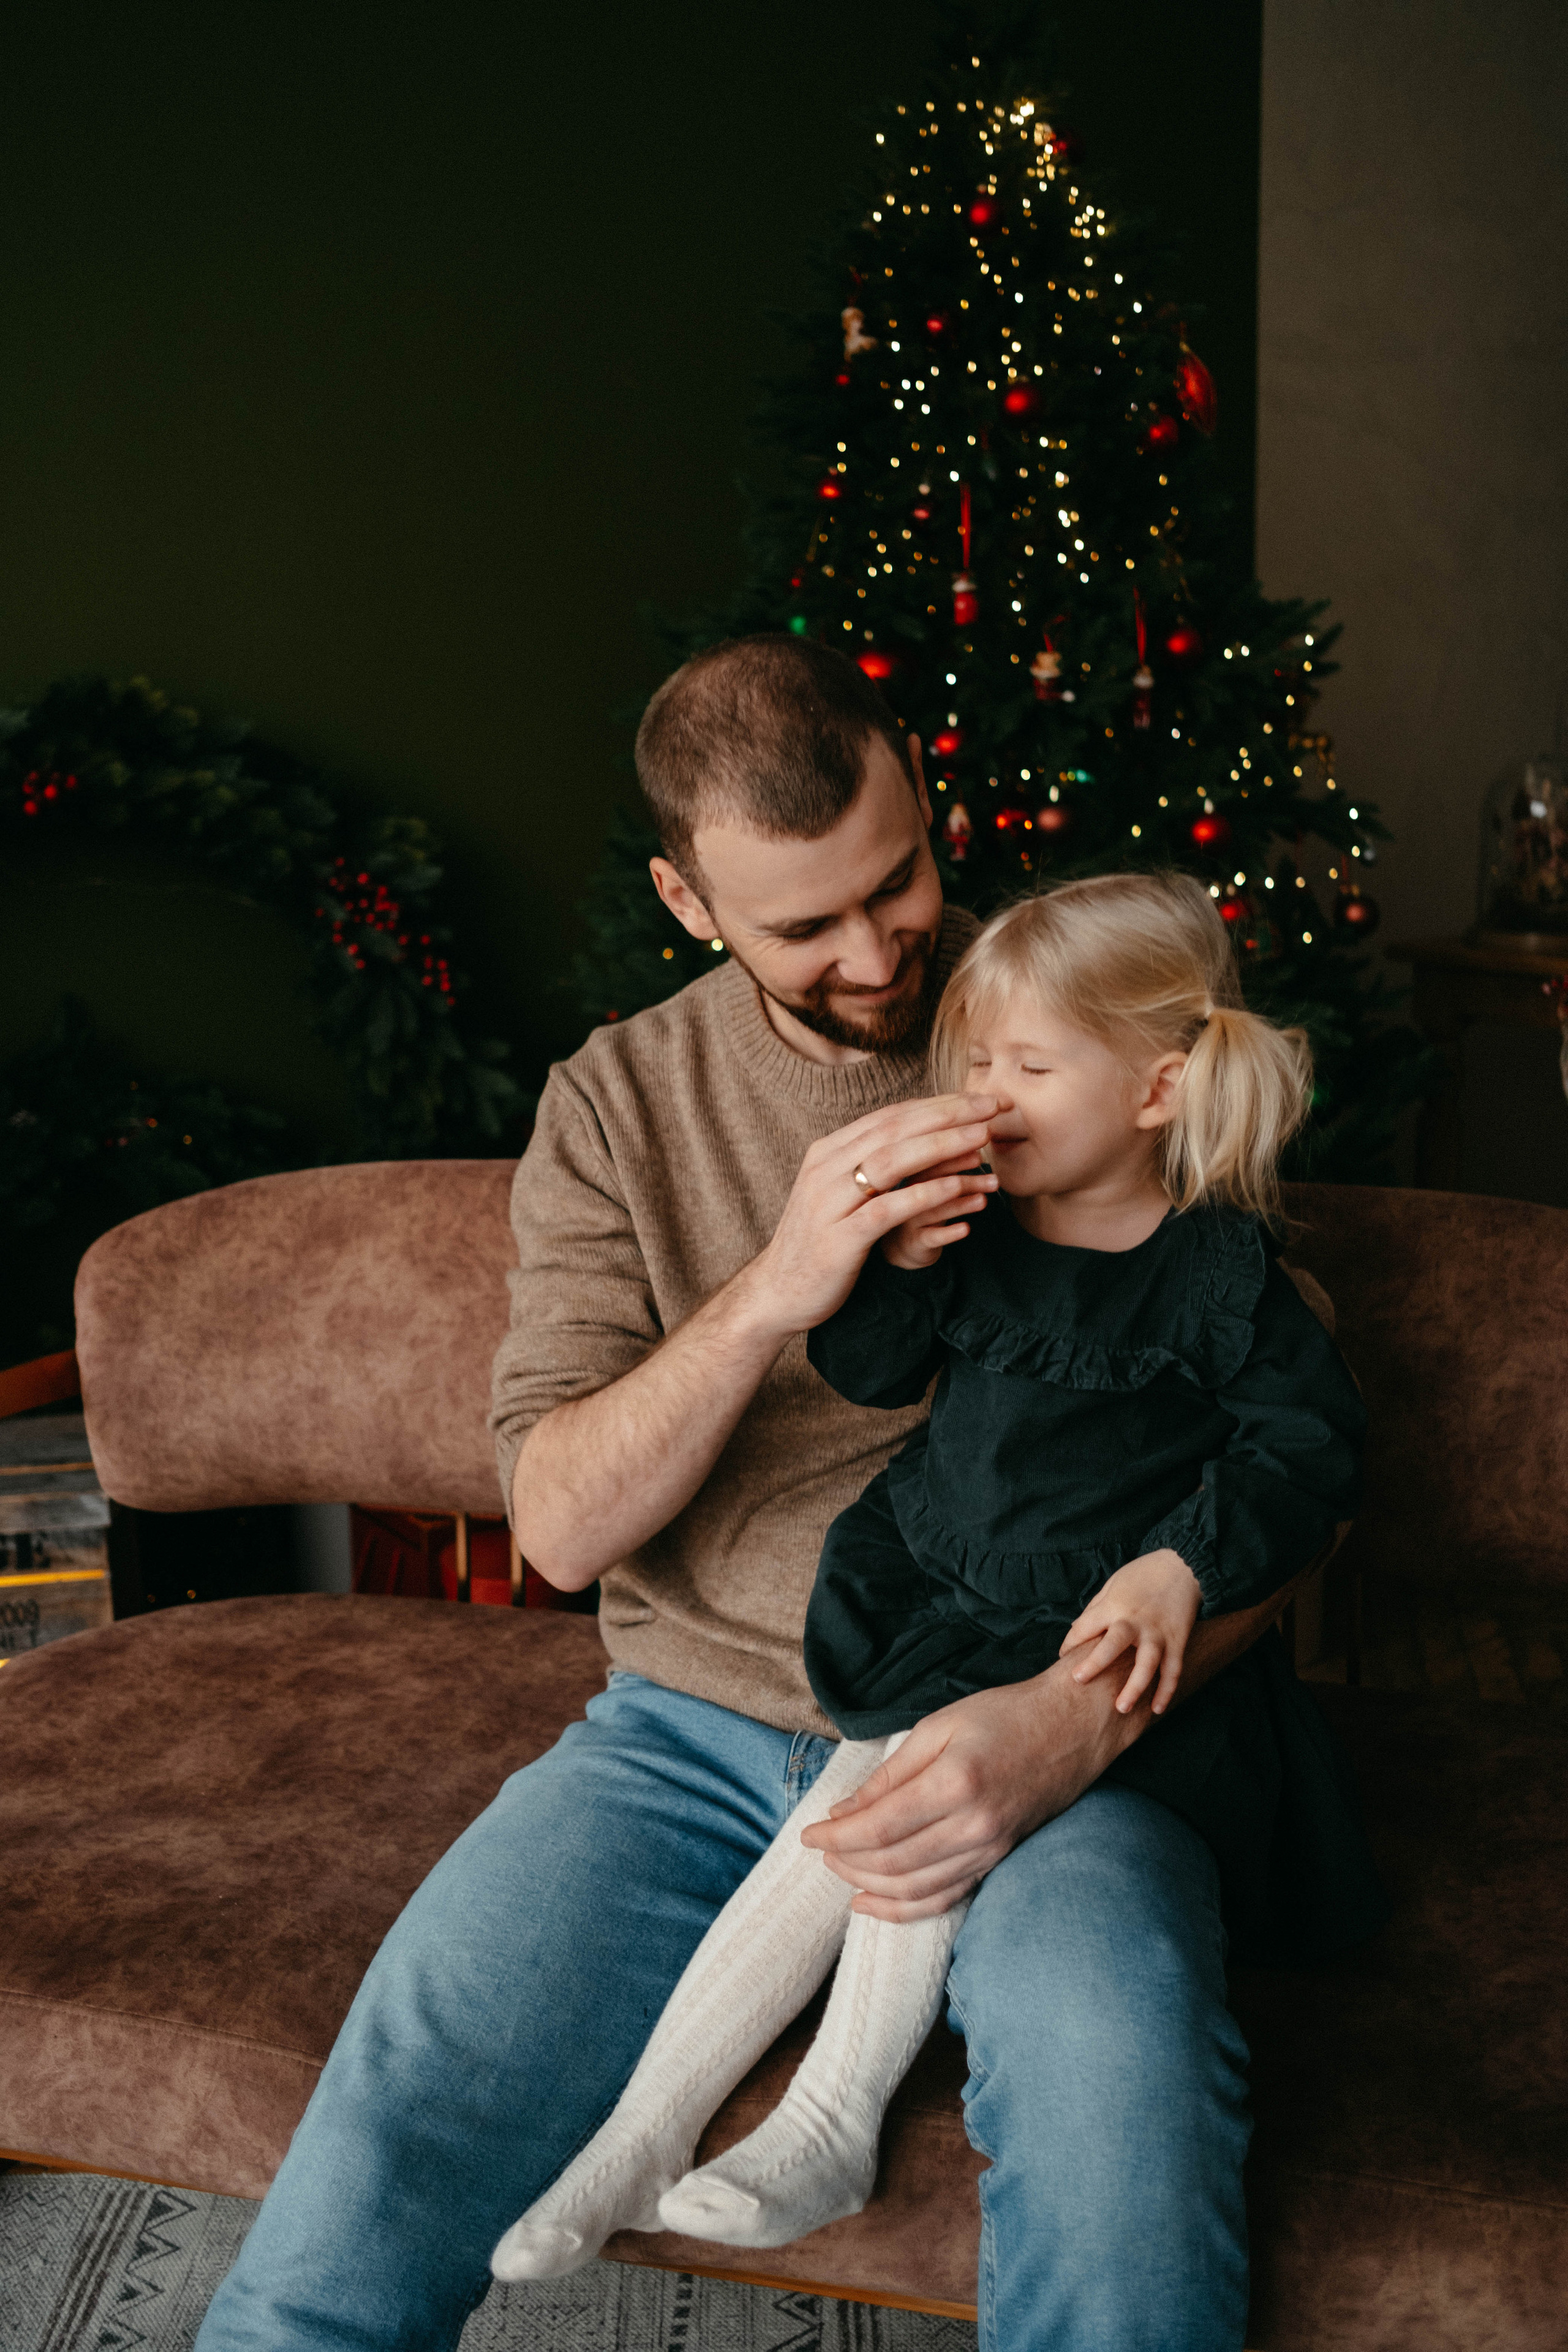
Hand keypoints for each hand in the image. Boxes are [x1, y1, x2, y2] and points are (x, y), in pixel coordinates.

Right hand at [743, 1094, 997, 1336]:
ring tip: (983, 1137)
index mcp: (827, 1152)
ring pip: (892, 1161)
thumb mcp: (838, 1193)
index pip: (889, 1116)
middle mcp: (825, 1169)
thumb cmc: (818, 1242)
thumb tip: (914, 1138)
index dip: (937, 1105)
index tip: (977, 1100)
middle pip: (895, 1129)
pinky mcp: (840, 1238)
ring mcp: (829, 1202)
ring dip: (942, 1145)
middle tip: (991, 1105)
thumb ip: (866, 1165)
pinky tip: (957, 1185)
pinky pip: (888, 1208)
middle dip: (948, 1114)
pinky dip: (925, 1193)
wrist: (777, 1292)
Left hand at [799, 1664, 1145, 1920]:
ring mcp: (989, 1849)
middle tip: (821, 1849)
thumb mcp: (940, 1725)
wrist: (1074, 1727)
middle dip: (846, 1861)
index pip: (879, 1826)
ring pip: (914, 1888)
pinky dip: (904, 1909)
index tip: (808, 1835)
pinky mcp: (998, 1860)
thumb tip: (844, 1811)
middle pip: (891, 1863)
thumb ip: (891, 1772)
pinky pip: (945, 1898)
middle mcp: (974, 1826)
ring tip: (840, 1872)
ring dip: (868, 1886)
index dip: (836, 1837)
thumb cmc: (1005, 1715)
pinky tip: (872, 1904)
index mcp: (955, 1783)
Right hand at [880, 1144, 991, 1269]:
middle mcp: (903, 1192)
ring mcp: (906, 1218)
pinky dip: (948, 1233)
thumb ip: (953, 1157)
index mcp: (910, 1171)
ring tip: (983, 1201)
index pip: (929, 1155)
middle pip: (930, 1181)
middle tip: (994, 1179)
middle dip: (964, 1178)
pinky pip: (930, 1237)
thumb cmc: (928, 1202)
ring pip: (931, 1209)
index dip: (956, 1149)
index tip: (982, 1147)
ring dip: (960, 1204)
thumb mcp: (937, 1178)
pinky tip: (966, 1229)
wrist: (907, 1242)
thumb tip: (983, 1130)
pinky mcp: (913, 1242)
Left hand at [1058, 1548, 1201, 1716]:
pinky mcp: (1178, 1641)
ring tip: (1122, 1708)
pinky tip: (1157, 1709)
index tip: (1065, 1658)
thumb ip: (1095, 1608)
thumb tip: (1077, 1630)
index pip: (1085, 1627)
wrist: (1183, 1565)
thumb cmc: (1142, 1574)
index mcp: (1114, 1606)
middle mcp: (1135, 1621)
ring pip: (1147, 1665)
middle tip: (1078, 1681)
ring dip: (1135, 1688)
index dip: (1071, 1643)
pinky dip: (1166, 1691)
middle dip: (1094, 1663)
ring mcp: (1158, 1633)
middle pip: (1113, 1645)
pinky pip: (1173, 1670)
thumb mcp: (1112, 1584)